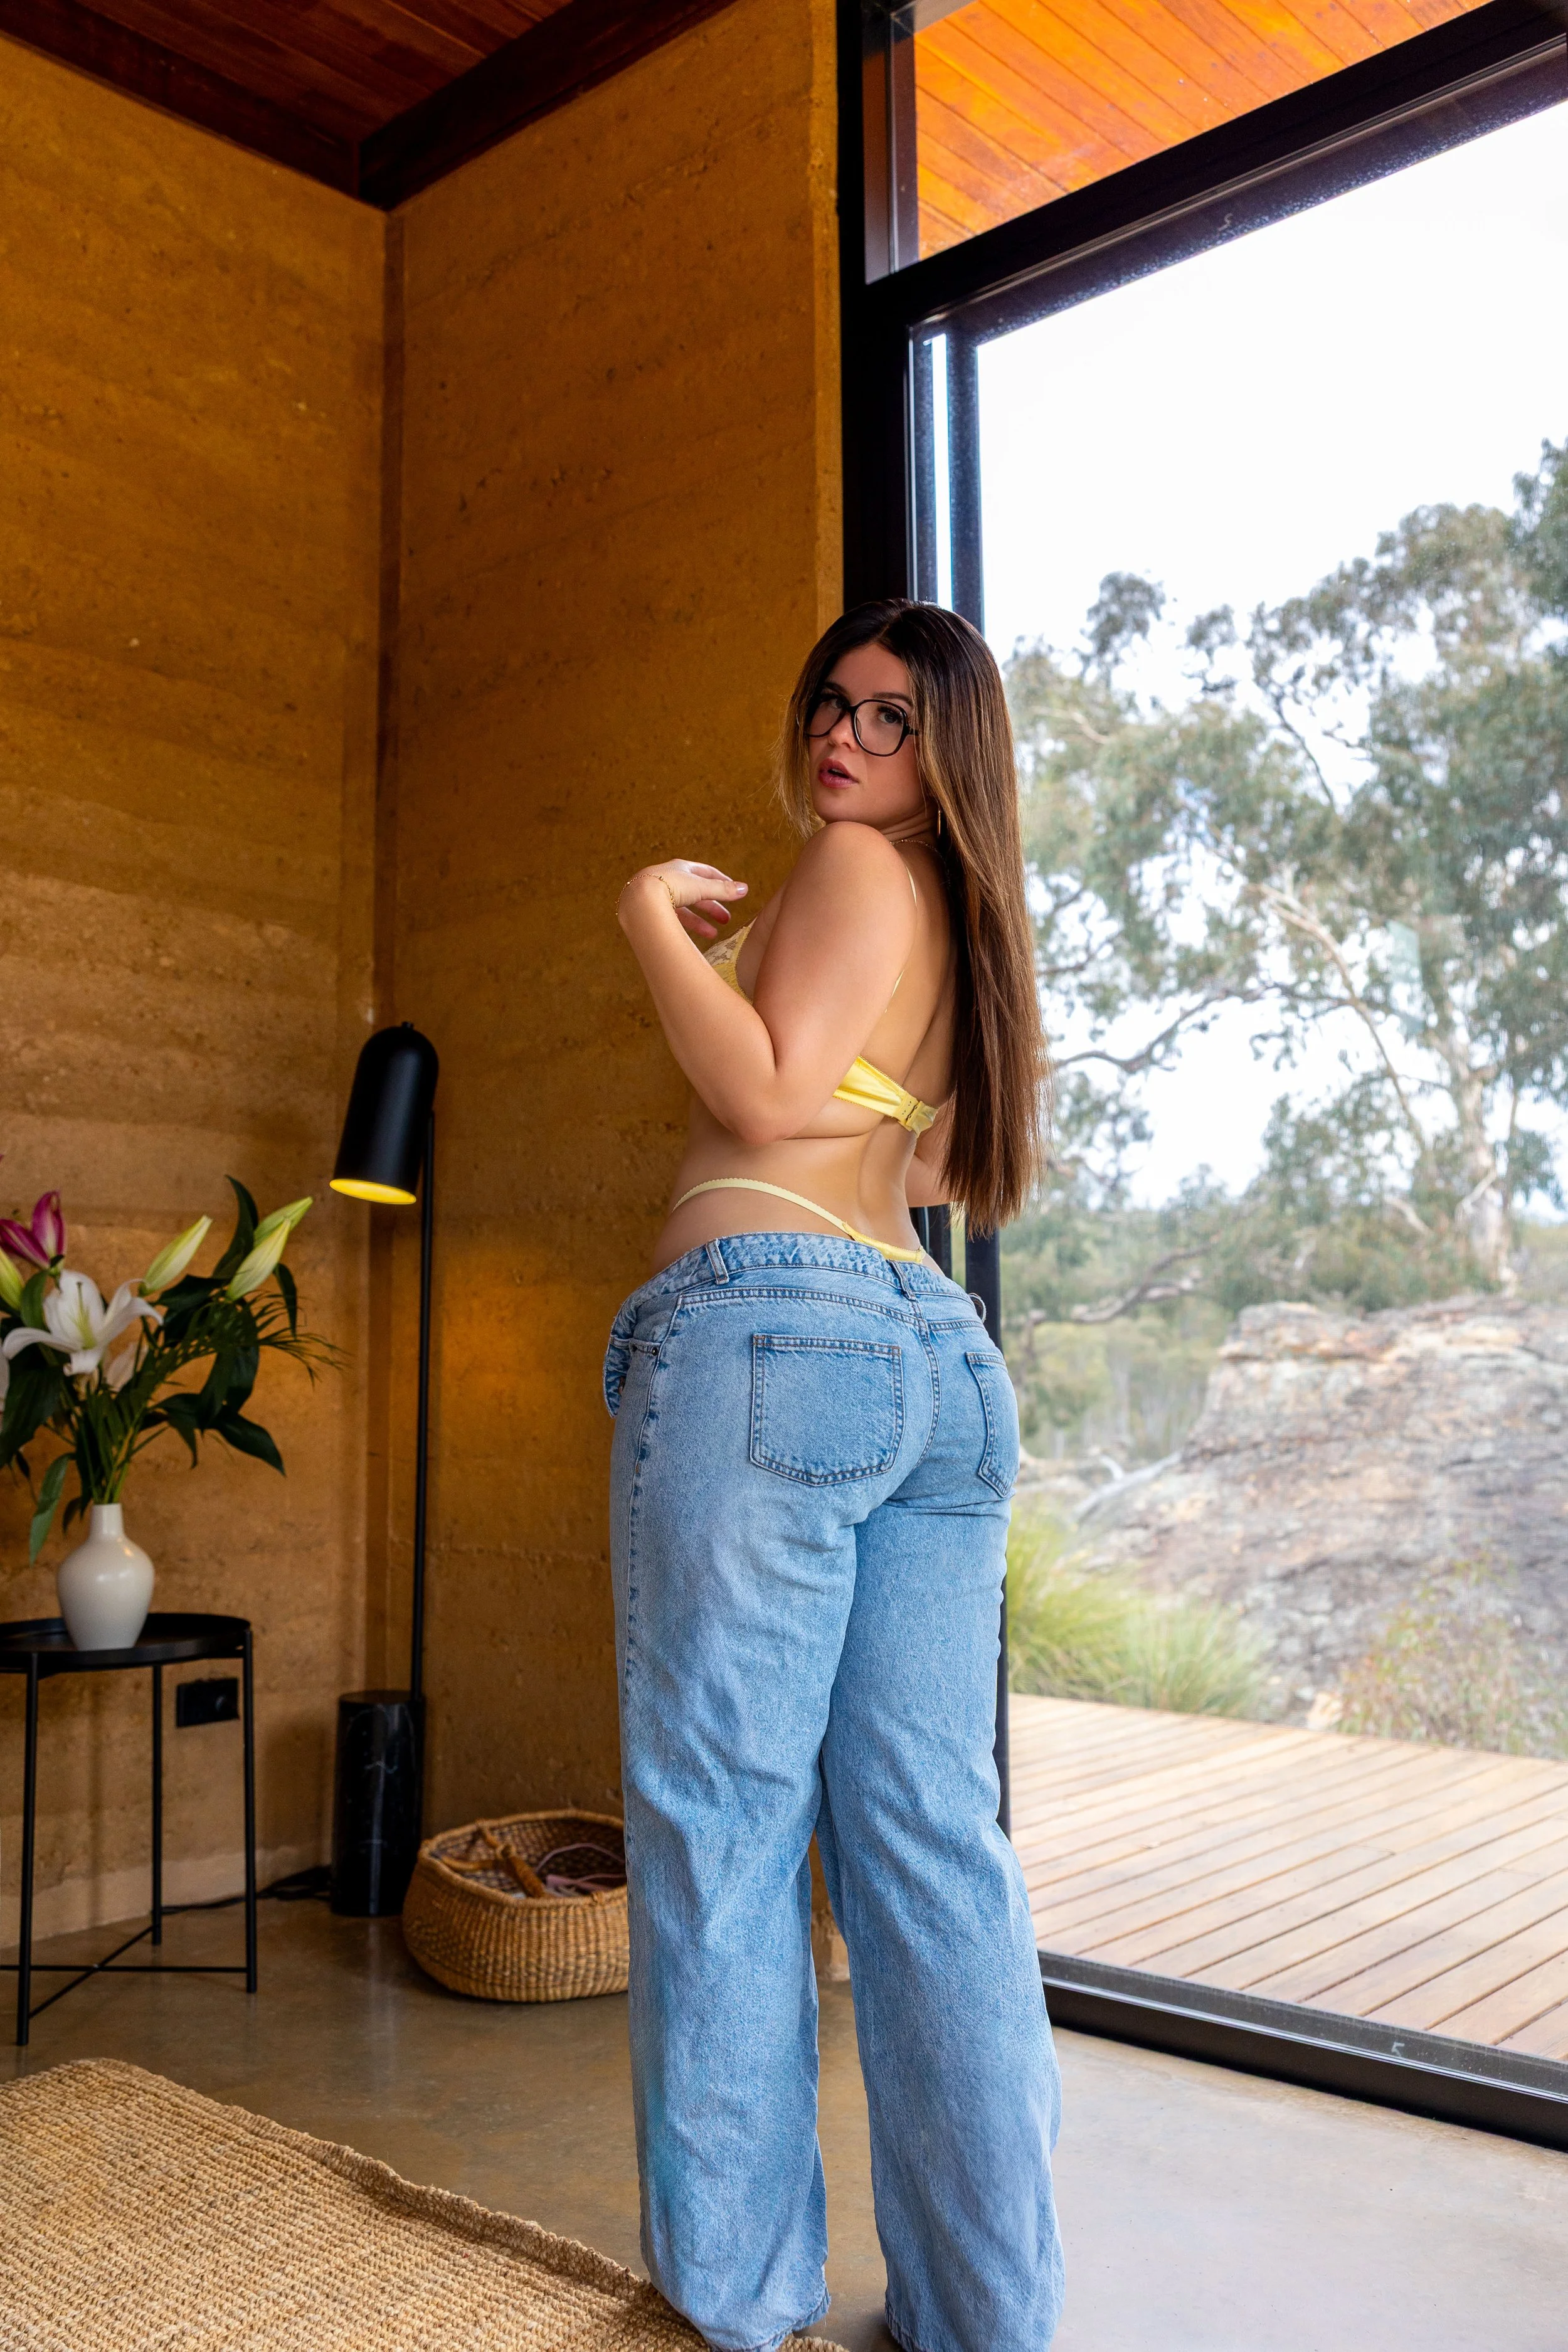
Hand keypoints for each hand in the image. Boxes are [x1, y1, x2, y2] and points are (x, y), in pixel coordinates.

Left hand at [622, 860, 747, 941]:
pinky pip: (671, 919)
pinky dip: (684, 927)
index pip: (705, 873)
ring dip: (700, 921)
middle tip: (726, 918)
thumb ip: (723, 890)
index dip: (721, 882)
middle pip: (695, 893)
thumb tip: (745, 889)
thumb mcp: (700, 887)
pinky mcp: (650, 911)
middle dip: (712, 906)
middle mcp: (668, 879)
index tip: (733, 891)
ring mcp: (657, 896)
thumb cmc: (669, 887)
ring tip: (714, 934)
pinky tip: (693, 937)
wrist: (639, 900)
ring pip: (684, 909)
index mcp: (680, 868)